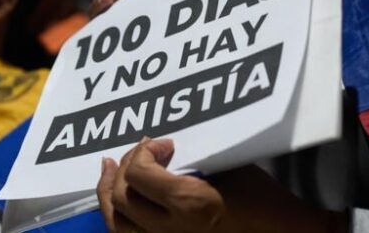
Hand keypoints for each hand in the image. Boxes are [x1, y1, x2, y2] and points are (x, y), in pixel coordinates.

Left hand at [97, 138, 223, 232]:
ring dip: (109, 194)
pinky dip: (118, 218)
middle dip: (126, 167)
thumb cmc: (260, 199)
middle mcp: (170, 232)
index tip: (163, 144)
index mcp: (188, 205)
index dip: (143, 152)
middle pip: (122, 199)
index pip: (139, 175)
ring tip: (111, 172)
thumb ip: (192, 158)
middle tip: (143, 152)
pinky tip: (120, 202)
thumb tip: (163, 149)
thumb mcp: (229, 168)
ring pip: (116, 224)